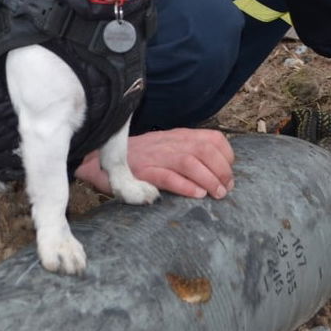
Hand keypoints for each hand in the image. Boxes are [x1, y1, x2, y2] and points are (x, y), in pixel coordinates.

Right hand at [75, 129, 234, 198]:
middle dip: (222, 170)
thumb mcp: (168, 149)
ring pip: (190, 162)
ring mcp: (156, 156)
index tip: (229, 174)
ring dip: (208, 179)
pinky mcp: (143, 171)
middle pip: (205, 150)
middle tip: (226, 189)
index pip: (212, 139)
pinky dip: (185, 185)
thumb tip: (217, 172)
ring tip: (216, 194)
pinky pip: (167, 176)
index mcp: (179, 136)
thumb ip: (190, 154)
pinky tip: (197, 194)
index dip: (226, 156)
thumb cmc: (140, 158)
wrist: (101, 158)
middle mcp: (170, 143)